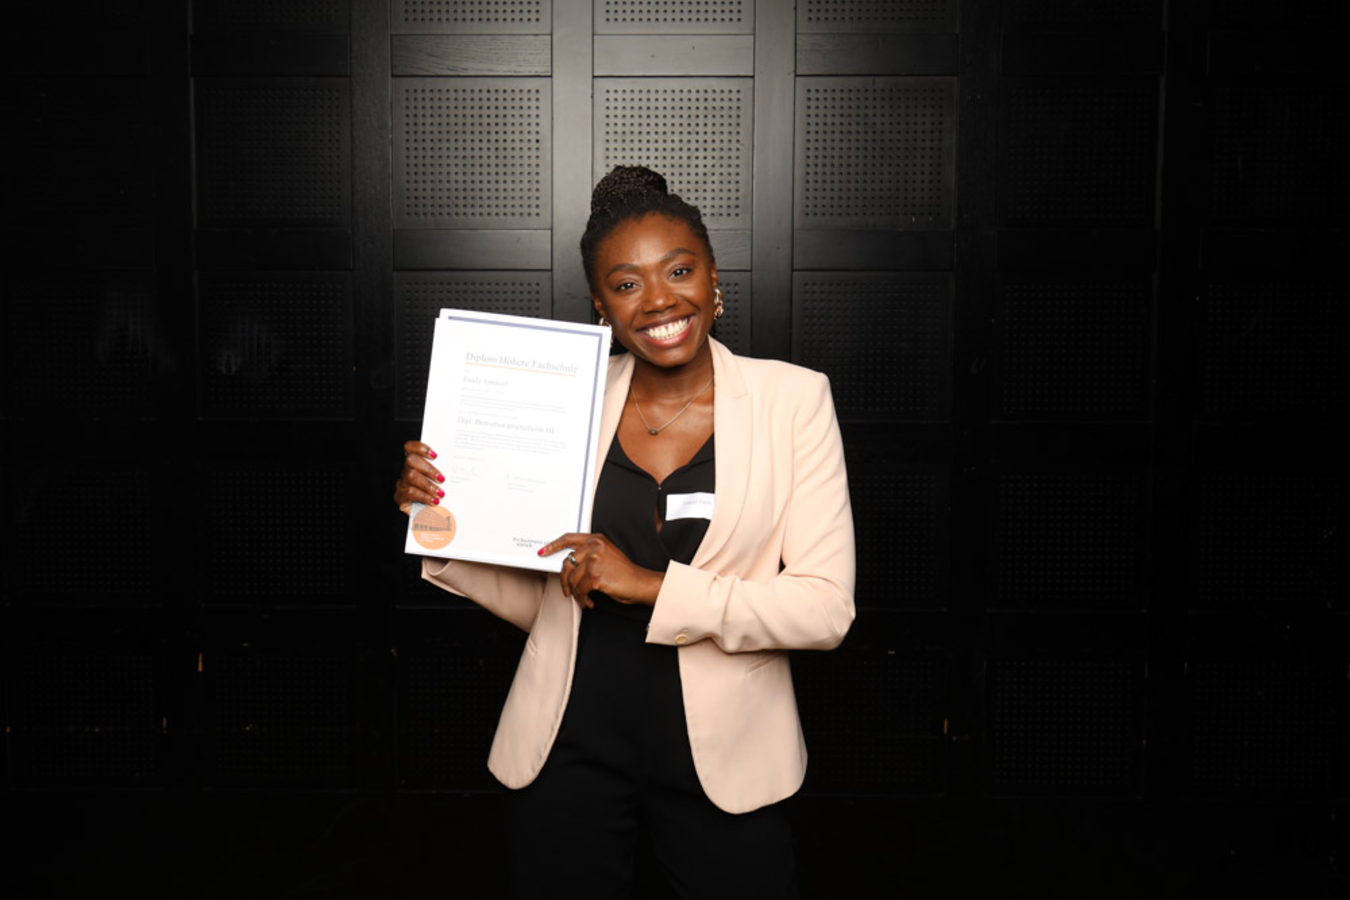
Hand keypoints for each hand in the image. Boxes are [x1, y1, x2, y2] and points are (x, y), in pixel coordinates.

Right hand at [394, 441, 443, 513]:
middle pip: (411, 460)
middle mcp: (406, 471)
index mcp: (415, 464)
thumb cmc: (439, 497)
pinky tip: (434, 502)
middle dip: (428, 468)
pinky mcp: (400, 497)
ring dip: (428, 485)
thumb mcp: (443, 483)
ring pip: (410, 476)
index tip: (435, 455)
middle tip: (442, 479)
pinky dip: (424, 497)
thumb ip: (444, 474)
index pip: (410, 448)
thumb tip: (457, 466)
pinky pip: (410, 493)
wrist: (434, 517)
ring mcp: (402, 484)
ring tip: (440, 494)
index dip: (420, 447)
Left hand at [538, 534, 663, 608]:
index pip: (569, 538)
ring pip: (572, 580)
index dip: (553, 545)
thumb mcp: (606, 555)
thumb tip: (569, 565)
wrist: (639, 583)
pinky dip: (583, 599)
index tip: (543, 551)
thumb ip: (589, 554)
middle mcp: (594, 547)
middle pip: (566, 564)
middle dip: (564, 581)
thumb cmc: (624, 573)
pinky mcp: (595, 575)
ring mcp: (594, 560)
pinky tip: (590, 601)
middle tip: (567, 590)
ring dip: (576, 593)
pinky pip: (580, 590)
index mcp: (596, 540)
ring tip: (583, 599)